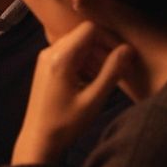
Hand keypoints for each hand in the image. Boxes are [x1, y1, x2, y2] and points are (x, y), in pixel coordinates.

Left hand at [13, 21, 131, 165]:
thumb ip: (112, 71)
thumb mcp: (94, 99)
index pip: (90, 29)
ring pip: (77, 44)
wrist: (39, 137)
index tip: (120, 57)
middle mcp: (49, 52)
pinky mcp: (45, 66)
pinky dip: (83, 61)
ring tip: (103, 78)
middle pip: (83, 35)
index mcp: (60, 58)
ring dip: (93, 56)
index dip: (109, 39)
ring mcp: (44, 58)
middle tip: (115, 69)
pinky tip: (89, 80)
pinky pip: (68, 53)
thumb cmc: (66, 123)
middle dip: (102, 48)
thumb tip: (127, 49)